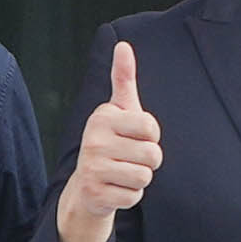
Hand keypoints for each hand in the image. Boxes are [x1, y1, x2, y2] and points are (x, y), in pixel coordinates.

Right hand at [57, 43, 167, 238]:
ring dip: (139, 178)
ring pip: (145, 177)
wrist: (87, 184)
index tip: (134, 136)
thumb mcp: (119, 109)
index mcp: (102, 117)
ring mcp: (92, 168)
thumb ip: (124, 78)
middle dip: (148, 160)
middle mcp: (93, 140)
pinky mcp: (96, 194)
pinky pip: (134, 196)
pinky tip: (115, 188)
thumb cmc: (112, 141)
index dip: (151, 136)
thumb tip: (123, 45)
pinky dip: (130, 195)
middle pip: (153, 155)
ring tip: (122, 172)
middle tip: (129, 158)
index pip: (152, 128)